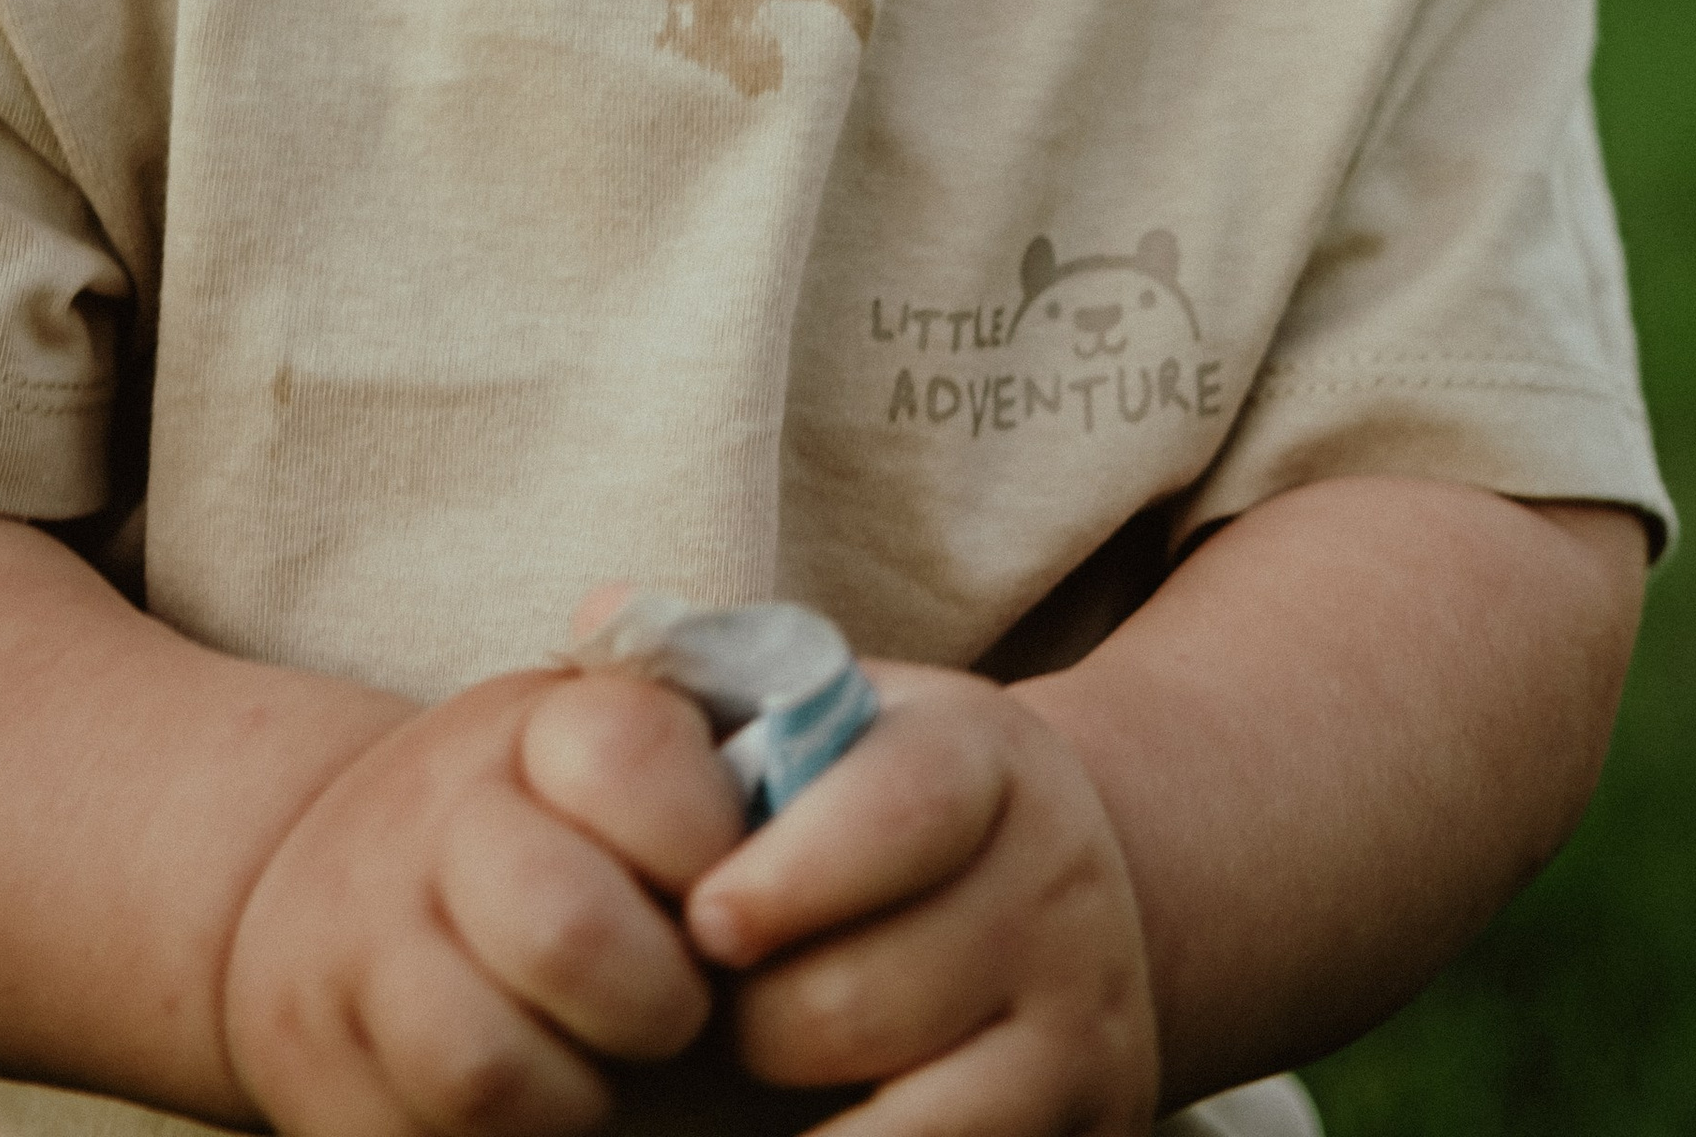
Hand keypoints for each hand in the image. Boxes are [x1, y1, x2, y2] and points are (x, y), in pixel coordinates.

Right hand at [224, 667, 743, 1136]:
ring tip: (607, 1060)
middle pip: (565, 928)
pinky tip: (547, 1100)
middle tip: (681, 1006)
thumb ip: (726, 757)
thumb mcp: (630, 764)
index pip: (630, 750)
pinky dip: (523, 1131)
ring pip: (487, 1064)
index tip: (721, 892)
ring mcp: (366, 940)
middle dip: (656, 998)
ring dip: (579, 1089)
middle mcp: (435, 815)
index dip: (702, 844)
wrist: (339, 900)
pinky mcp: (329, 1068)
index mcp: (539, 725)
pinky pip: (444, 1131)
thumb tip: (826, 738)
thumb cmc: (559, 838)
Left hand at [683, 663, 1158, 1136]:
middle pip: (864, 998)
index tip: (705, 923)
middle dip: (753, 1021)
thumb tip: (600, 611)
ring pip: (901, 1117)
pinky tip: (792, 1125)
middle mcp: (1058, 888)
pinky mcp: (1096, 1126)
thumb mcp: (837, 719)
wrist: (1059, 905)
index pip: (904, 809)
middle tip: (710, 1010)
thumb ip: (720, 676)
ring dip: (793, 1109)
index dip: (792, 875)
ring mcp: (1085, 1025)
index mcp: (989, 758)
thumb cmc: (880, 812)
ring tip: (757, 1065)